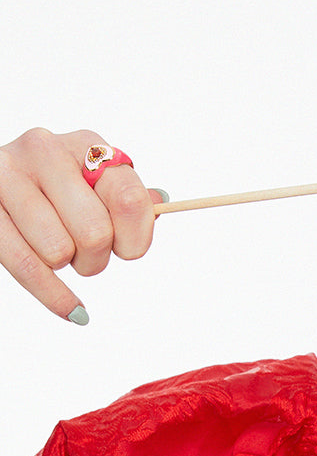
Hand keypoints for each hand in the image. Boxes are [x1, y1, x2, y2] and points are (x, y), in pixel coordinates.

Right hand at [0, 128, 162, 322]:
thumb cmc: (59, 189)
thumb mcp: (97, 185)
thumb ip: (129, 198)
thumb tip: (161, 203)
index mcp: (86, 145)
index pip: (128, 198)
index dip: (137, 236)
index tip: (129, 248)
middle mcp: (45, 151)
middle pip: (95, 232)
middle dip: (98, 257)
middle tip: (89, 254)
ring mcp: (8, 176)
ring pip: (58, 252)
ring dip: (67, 264)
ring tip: (59, 250)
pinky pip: (26, 267)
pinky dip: (55, 296)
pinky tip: (72, 310)